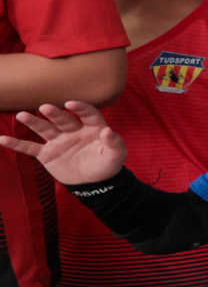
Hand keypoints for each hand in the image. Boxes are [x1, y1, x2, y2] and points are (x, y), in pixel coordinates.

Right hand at [2, 100, 128, 184]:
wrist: (95, 183)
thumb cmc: (107, 164)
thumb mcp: (116, 155)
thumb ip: (115, 143)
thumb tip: (108, 131)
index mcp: (92, 128)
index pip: (87, 114)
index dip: (80, 108)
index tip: (71, 104)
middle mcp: (73, 131)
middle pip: (63, 120)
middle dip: (54, 113)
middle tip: (45, 107)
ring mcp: (58, 141)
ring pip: (44, 129)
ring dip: (33, 122)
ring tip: (21, 115)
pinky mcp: (47, 154)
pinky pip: (30, 148)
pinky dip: (17, 144)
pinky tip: (3, 139)